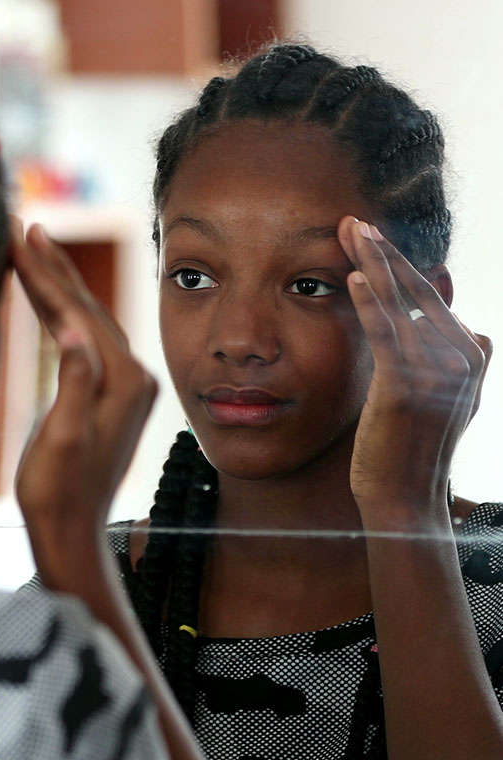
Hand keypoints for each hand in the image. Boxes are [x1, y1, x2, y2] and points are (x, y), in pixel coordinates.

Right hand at [9, 218, 156, 565]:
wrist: (75, 530)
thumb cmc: (60, 492)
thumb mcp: (62, 440)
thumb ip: (75, 384)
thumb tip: (72, 334)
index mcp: (124, 381)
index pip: (79, 315)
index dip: (45, 277)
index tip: (20, 238)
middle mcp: (133, 376)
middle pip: (89, 310)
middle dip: (55, 270)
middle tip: (27, 229)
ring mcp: (126, 384)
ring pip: (90, 321)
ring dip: (61, 287)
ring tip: (35, 252)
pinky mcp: (114, 393)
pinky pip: (89, 341)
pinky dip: (67, 316)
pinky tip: (53, 304)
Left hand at [337, 217, 491, 525]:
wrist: (405, 499)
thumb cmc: (412, 449)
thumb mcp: (446, 400)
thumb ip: (456, 362)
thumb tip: (476, 333)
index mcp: (469, 355)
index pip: (429, 298)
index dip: (398, 266)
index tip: (372, 239)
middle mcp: (461, 357)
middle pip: (417, 291)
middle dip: (384, 252)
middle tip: (355, 221)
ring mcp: (437, 371)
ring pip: (400, 304)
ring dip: (372, 263)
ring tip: (350, 231)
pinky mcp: (407, 385)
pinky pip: (386, 333)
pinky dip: (371, 302)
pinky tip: (356, 275)